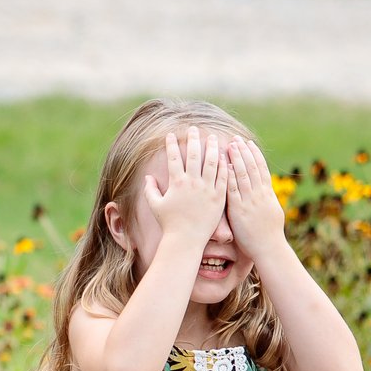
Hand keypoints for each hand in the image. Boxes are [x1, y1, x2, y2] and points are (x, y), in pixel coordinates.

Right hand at [140, 126, 228, 244]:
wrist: (186, 240)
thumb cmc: (169, 224)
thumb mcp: (155, 206)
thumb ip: (150, 190)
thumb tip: (147, 177)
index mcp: (176, 183)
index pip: (173, 157)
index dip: (171, 144)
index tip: (171, 134)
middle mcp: (192, 183)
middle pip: (193, 154)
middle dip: (192, 139)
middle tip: (193, 129)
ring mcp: (207, 189)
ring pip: (211, 162)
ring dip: (211, 147)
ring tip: (211, 137)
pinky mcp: (218, 197)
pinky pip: (223, 177)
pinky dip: (223, 164)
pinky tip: (223, 156)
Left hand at [222, 138, 286, 259]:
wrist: (269, 248)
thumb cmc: (269, 234)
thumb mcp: (272, 212)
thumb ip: (266, 199)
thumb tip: (264, 190)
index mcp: (267, 193)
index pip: (261, 168)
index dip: (254, 154)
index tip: (248, 143)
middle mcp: (259, 194)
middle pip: (251, 167)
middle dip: (244, 152)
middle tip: (236, 139)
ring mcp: (249, 201)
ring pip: (243, 175)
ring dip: (236, 159)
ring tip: (230, 146)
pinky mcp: (239, 210)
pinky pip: (234, 190)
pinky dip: (230, 176)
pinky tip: (225, 166)